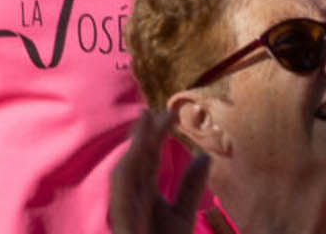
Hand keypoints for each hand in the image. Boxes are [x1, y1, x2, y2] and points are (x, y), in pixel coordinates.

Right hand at [107, 108, 209, 233]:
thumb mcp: (183, 213)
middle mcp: (132, 194)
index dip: (158, 136)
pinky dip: (128, 168)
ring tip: (146, 121)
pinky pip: (122, 187)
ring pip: (128, 167)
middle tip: (159, 111)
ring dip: (136, 144)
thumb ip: (190, 185)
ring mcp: (125, 204)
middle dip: (146, 135)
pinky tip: (137, 153)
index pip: (150, 159)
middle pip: (139, 159)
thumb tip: (205, 155)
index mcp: (145, 193)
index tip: (169, 115)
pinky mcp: (120, 215)